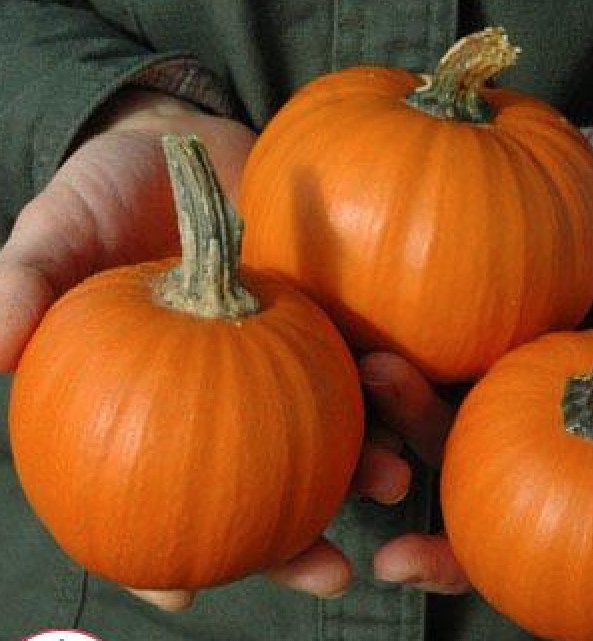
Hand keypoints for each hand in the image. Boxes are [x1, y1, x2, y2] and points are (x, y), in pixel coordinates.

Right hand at [0, 90, 410, 609]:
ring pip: (327, 438)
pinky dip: (384, 389)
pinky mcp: (326, 324)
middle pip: (261, 493)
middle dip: (297, 542)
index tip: (180, 599)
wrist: (185, 146)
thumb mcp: (56, 234)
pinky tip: (406, 399)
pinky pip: (359, 365)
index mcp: (158, 401)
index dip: (161, 557)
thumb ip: (26, 287)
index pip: (155, 499)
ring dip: (363, 469)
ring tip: (389, 484)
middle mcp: (226, 399)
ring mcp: (282, 366)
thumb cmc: (109, 194)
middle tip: (329, 576)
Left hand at [360, 169, 592, 595]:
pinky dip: (388, 326)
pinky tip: (372, 314)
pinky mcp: (450, 310)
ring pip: (414, 396)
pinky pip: (411, 325)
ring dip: (385, 401)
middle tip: (377, 481)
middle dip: (392, 478)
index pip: (501, 529)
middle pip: (437, 466)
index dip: (453, 558)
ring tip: (377, 369)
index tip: (405, 566)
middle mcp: (501, 416)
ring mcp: (470, 362)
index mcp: (556, 448)